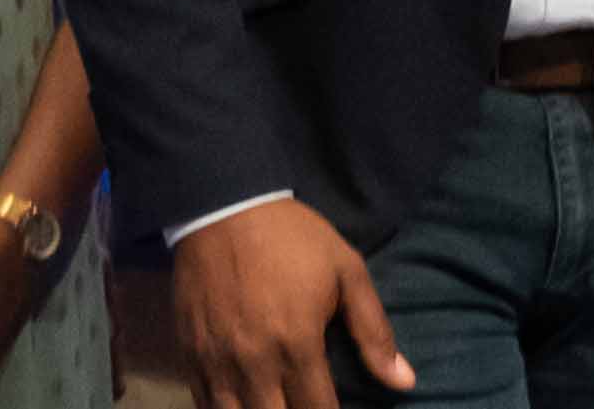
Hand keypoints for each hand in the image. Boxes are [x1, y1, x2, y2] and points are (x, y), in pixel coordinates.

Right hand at [170, 198, 408, 408]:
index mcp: (298, 346)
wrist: (223, 204)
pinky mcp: (189, 355)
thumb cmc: (291, 237)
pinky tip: (241, 406)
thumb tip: (404, 383)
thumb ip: (374, 332)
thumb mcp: (346, 271)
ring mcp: (217, 363)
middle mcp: (255, 364)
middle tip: (306, 406)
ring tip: (276, 406)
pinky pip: (204, 404)